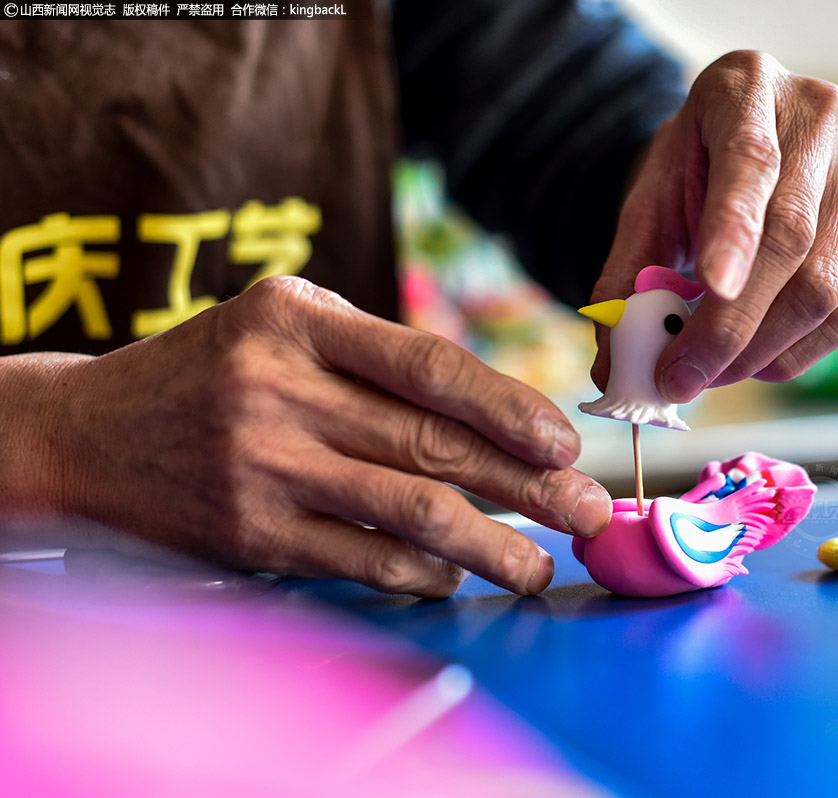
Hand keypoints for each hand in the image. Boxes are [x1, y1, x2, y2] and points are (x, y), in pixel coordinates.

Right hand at [19, 277, 611, 596]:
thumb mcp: (280, 324)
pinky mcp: (250, 533)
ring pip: (406, 510)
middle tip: (587, 511)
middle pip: (433, 443)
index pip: (429, 365)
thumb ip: (375, 352)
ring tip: (539, 565)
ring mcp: (261, 465)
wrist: (88, 433)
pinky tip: (456, 577)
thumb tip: (501, 411)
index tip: (565, 443)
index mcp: (297, 319)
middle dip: (526, 484)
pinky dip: (419, 573)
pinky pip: (359, 558)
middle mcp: (278, 388)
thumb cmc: (211, 370)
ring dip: (488, 545)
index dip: (509, 407)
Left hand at [591, 51, 837, 400]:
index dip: (733, 229)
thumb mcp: (648, 197)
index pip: (749, 161)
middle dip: (731, 324)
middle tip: (680, 375)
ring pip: (824, 286)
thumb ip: (627, 272)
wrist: (744, 138)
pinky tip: (750, 363)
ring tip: (706, 374)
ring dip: (759, 349)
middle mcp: (817, 124)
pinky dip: (792, 354)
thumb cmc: (691, 166)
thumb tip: (613, 364)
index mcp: (746, 90)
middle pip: (790, 238)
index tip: (711, 288)